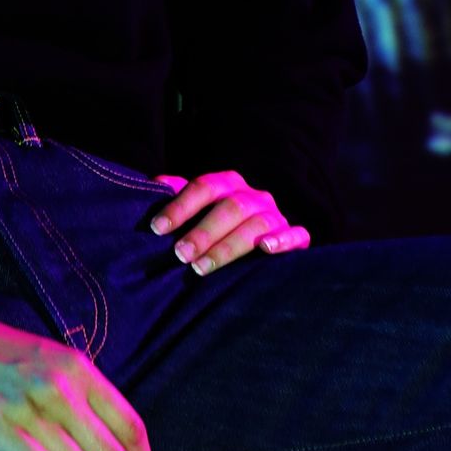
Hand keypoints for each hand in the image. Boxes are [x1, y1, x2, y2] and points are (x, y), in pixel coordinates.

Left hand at [148, 169, 308, 273]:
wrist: (260, 240)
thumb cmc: (216, 226)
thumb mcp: (197, 209)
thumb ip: (177, 195)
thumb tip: (152, 185)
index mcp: (228, 184)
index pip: (204, 187)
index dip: (180, 206)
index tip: (156, 228)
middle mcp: (253, 196)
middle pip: (230, 207)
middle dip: (203, 232)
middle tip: (179, 254)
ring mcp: (276, 215)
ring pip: (257, 224)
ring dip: (229, 246)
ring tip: (202, 267)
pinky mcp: (295, 236)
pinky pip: (297, 235)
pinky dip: (283, 240)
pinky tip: (265, 249)